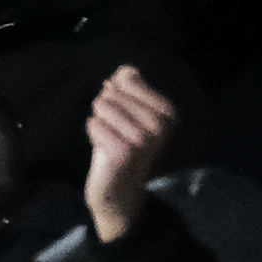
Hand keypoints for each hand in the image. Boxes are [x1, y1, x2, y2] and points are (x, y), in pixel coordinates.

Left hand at [82, 65, 180, 242]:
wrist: (120, 191)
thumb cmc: (121, 147)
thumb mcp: (126, 112)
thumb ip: (126, 87)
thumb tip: (124, 70)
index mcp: (168, 111)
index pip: (126, 77)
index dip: (115, 95)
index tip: (124, 119)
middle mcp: (161, 124)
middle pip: (110, 92)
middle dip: (105, 111)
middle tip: (116, 134)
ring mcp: (144, 138)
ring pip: (101, 106)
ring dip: (99, 123)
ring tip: (111, 141)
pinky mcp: (124, 152)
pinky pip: (93, 124)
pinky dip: (93, 134)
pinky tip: (105, 151)